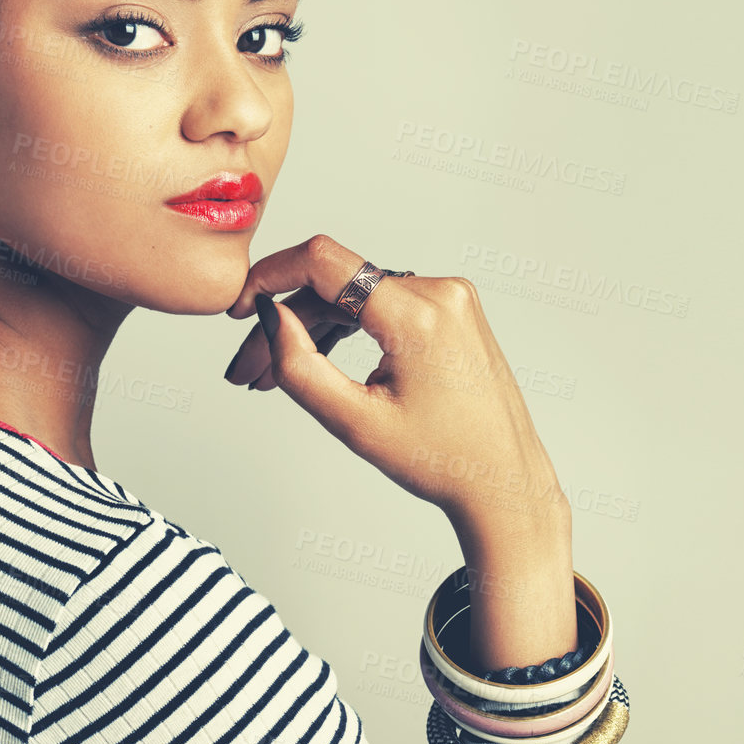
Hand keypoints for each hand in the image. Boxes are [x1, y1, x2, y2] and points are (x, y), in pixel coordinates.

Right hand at [223, 234, 566, 536]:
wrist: (504, 482)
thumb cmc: (443, 460)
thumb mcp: (356, 423)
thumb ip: (300, 366)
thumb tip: (271, 317)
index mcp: (419, 315)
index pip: (324, 262)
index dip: (270, 276)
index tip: (239, 307)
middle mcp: (439, 292)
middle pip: (334, 286)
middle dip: (284, 324)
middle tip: (246, 371)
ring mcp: (448, 297)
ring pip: (354, 296)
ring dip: (310, 329)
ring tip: (269, 376)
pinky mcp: (450, 309)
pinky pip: (381, 304)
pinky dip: (345, 328)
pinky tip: (313, 359)